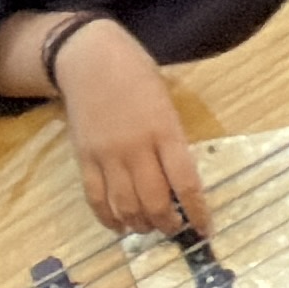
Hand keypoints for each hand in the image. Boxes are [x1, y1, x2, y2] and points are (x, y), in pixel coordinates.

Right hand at [54, 22, 207, 239]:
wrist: (87, 57)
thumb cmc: (136, 77)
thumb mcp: (167, 106)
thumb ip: (174, 143)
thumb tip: (182, 183)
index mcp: (164, 133)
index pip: (186, 184)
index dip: (197, 213)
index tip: (204, 230)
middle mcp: (136, 148)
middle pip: (154, 202)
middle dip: (168, 224)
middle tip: (174, 230)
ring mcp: (107, 154)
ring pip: (125, 205)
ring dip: (141, 225)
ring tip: (149, 228)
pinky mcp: (83, 156)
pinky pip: (95, 197)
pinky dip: (108, 217)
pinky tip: (119, 226)